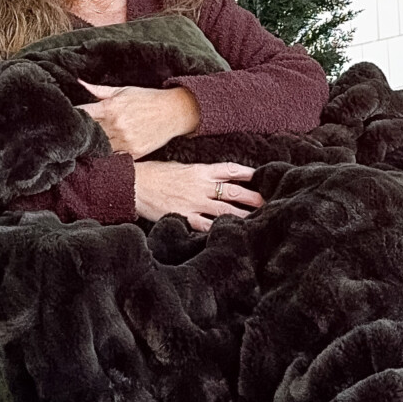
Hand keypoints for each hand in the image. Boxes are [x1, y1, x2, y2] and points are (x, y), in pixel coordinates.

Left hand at [78, 82, 199, 158]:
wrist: (174, 111)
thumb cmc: (148, 99)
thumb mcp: (123, 90)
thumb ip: (99, 90)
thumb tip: (79, 81)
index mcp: (111, 108)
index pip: (82, 115)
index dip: (72, 117)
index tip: (64, 120)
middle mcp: (116, 125)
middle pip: (88, 134)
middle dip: (80, 135)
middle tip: (70, 137)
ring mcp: (125, 141)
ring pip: (99, 149)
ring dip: (92, 148)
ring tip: (85, 148)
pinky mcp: (134, 153)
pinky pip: (114, 159)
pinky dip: (107, 157)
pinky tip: (102, 156)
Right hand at [133, 160, 261, 230]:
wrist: (134, 184)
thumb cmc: (154, 174)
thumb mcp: (179, 167)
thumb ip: (197, 173)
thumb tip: (211, 178)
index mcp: (200, 171)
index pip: (230, 170)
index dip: (248, 173)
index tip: (262, 177)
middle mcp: (201, 186)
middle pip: (233, 191)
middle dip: (252, 197)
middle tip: (268, 202)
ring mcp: (193, 202)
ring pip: (224, 210)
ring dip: (242, 215)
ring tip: (258, 220)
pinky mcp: (184, 216)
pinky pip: (205, 225)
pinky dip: (218, 228)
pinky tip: (230, 234)